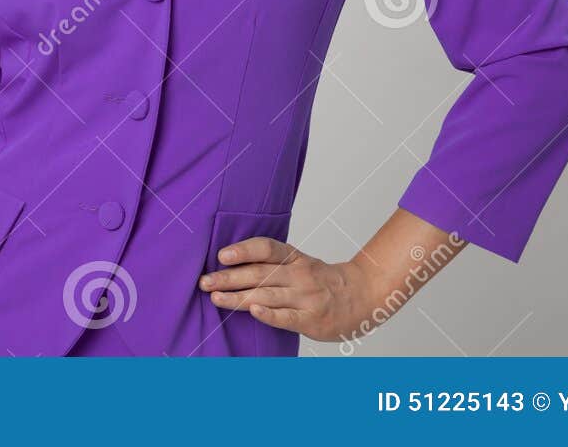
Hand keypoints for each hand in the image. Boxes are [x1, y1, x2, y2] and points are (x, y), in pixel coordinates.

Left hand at [196, 236, 380, 341]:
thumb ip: (272, 264)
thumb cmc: (322, 281)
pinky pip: (287, 317)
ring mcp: (305, 297)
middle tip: (205, 281)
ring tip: (216, 298)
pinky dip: (270, 315)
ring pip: (267, 295)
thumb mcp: (300, 263)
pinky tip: (254, 311)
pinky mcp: (311, 320)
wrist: (363, 296)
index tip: (221, 256)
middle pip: (259, 273)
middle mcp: (298, 275)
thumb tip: (230, 264)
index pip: (266, 248)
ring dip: (238, 297)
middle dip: (228, 278)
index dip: (243, 250)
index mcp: (294, 258)